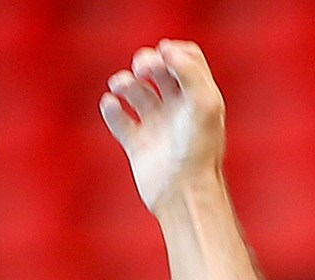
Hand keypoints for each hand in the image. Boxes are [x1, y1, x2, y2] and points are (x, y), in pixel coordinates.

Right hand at [101, 41, 226, 211]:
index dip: (173, 51)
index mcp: (198, 98)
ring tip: (121, 86)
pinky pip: (118, 119)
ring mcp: (157, 126)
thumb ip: (189, 70)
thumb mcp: (204, 104)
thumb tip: (165, 49)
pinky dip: (110, 108)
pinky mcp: (137, 145)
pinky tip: (112, 106)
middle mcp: (178, 110)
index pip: (186, 59)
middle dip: (146, 62)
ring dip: (124, 81)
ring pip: (135, 91)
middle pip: (158, 70)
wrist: (183, 194)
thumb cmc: (199, 151)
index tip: (165, 56)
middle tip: (142, 69)